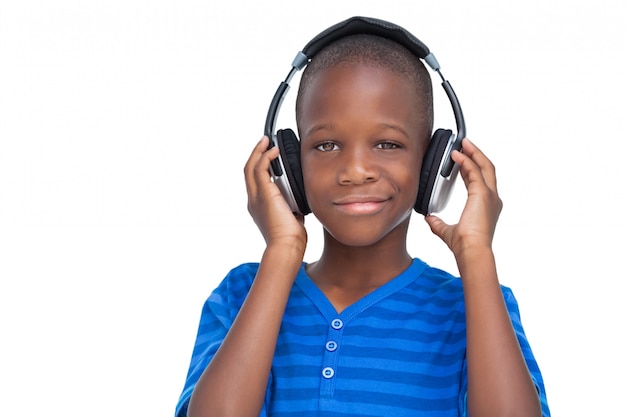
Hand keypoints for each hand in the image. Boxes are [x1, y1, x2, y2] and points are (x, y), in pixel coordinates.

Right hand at [244, 136, 306, 251]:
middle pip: (248, 170)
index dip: (259, 166)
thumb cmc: (291, 238)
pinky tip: (274, 151)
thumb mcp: (292, 215)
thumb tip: (302, 197)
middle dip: (256, 154)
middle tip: (264, 142)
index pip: (255, 181)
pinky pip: (260, 169)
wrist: (287, 246)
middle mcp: (254, 200)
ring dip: (258, 151)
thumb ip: (292, 204)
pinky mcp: (263, 194)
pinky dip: (265, 157)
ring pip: (250, 167)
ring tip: (267, 141)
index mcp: (259, 206)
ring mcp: (256, 197)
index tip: (268, 156)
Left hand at [425, 139, 502, 256]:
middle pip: (487, 169)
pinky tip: (457, 155)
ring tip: (463, 143)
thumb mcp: (446, 231)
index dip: (470, 168)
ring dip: (474, 153)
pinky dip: (466, 161)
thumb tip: (429, 218)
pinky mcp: (483, 194)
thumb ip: (438, 223)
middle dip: (476, 154)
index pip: (478, 181)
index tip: (461, 159)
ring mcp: (489, 196)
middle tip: (465, 144)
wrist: (471, 251)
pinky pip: (475, 171)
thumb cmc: (464, 245)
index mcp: (486, 206)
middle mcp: (491, 199)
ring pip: (485, 166)